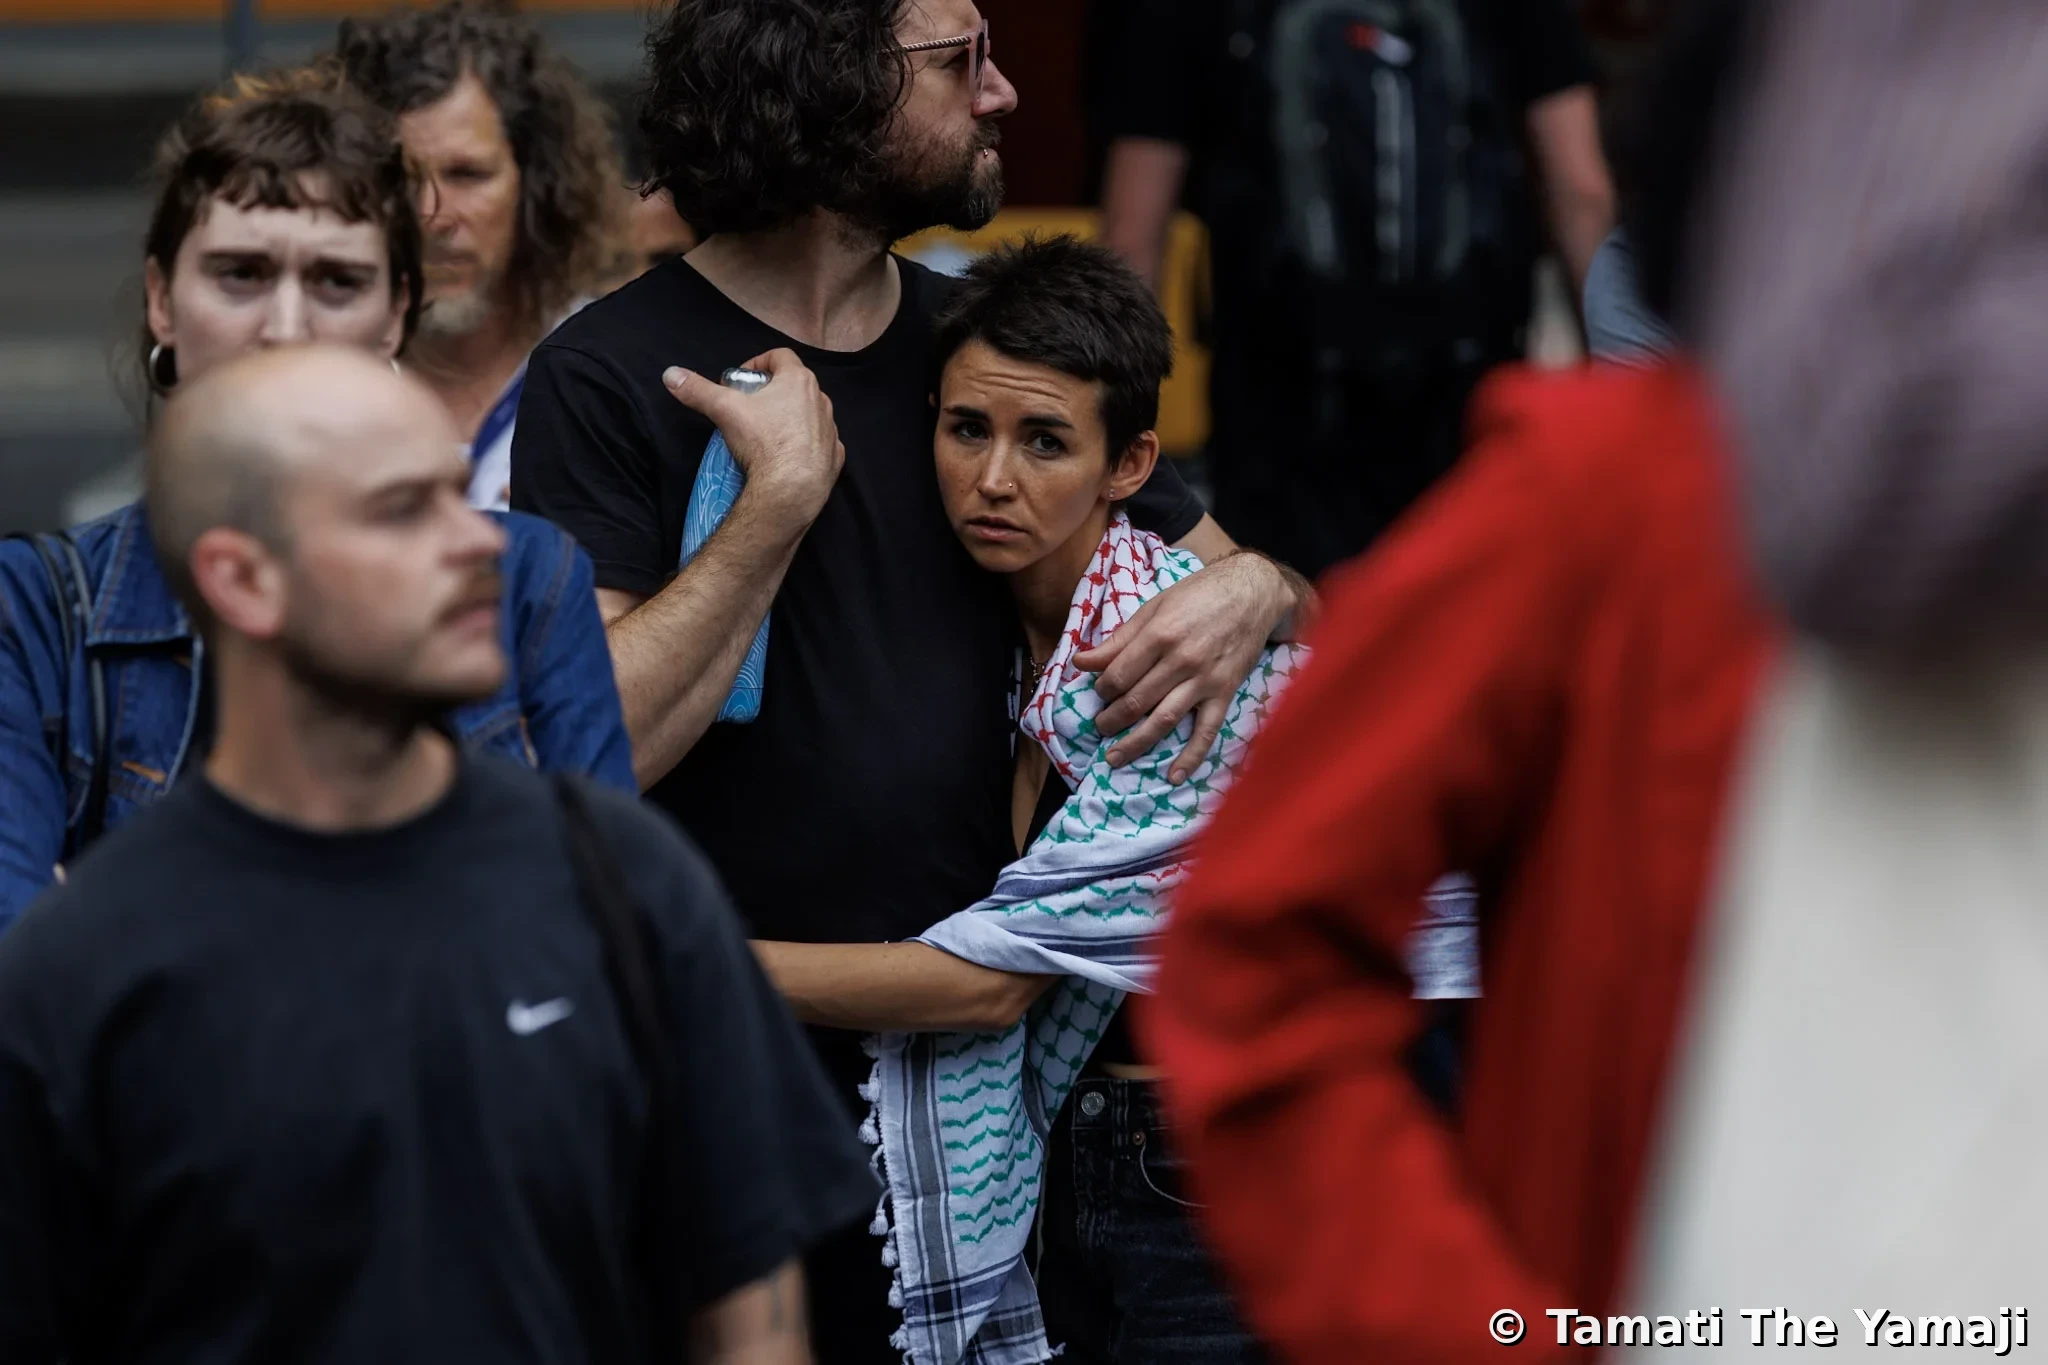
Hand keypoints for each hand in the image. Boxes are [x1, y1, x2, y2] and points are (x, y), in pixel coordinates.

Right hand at [663, 349, 844, 524]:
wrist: (789, 489)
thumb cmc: (762, 442)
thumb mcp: (724, 410)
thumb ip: (697, 390)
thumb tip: (670, 375)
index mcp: (799, 381)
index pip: (780, 356)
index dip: (758, 362)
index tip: (741, 380)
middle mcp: (821, 401)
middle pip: (795, 385)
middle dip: (772, 392)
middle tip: (750, 408)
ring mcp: (831, 430)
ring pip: (810, 414)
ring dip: (791, 417)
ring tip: (767, 433)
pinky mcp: (835, 456)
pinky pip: (820, 443)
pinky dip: (804, 444)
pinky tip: (786, 456)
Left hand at [1074, 552, 1294, 781]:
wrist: (1254, 591)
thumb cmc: (1200, 595)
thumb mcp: (1154, 607)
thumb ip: (1118, 639)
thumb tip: (1080, 661)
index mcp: (1159, 635)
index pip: (1118, 675)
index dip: (1101, 690)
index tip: (1099, 694)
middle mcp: (1181, 660)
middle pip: (1136, 701)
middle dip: (1111, 720)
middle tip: (1100, 728)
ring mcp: (1204, 680)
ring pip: (1163, 720)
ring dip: (1135, 743)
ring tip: (1114, 757)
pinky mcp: (1225, 693)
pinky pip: (1206, 731)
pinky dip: (1191, 757)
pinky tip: (1173, 776)